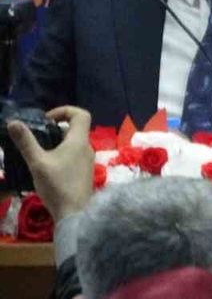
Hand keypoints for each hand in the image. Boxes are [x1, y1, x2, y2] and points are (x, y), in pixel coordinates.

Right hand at [6, 106, 93, 221]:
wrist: (75, 213)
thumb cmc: (57, 185)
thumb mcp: (37, 162)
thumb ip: (26, 142)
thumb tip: (14, 122)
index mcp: (79, 141)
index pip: (81, 114)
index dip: (64, 110)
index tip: (46, 119)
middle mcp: (86, 148)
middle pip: (75, 129)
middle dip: (55, 128)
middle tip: (36, 135)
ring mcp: (86, 161)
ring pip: (73, 143)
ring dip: (56, 142)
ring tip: (37, 151)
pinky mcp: (83, 172)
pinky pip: (73, 155)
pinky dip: (60, 154)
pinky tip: (45, 166)